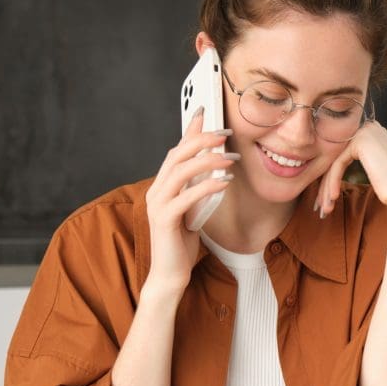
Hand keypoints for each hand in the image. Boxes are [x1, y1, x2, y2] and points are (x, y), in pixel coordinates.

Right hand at [143, 109, 239, 299]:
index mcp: (162, 185)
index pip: (176, 150)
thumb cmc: (182, 242)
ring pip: (180, 171)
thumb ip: (197, 188)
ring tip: (230, 157)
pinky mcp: (165, 220)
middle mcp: (157, 190)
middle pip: (177, 155)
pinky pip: (186, 197)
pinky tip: (224, 182)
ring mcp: (158, 204)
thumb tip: (215, 166)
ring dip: (207, 160)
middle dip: (201, 139)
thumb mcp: (193, 208)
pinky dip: (206, 186)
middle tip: (225, 133)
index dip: (190, 130)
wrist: (170, 274)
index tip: (205, 111)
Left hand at [315, 121, 386, 217]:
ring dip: (327, 187)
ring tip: (324, 209)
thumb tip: (332, 169)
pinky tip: (333, 199)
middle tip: (321, 206)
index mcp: (373, 133)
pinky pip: (338, 163)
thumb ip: (361, 161)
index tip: (324, 200)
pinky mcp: (360, 141)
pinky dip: (333, 182)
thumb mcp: (374, 170)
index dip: (331, 178)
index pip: (343, 155)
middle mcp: (370, 128)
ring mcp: (366, 132)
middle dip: (326, 183)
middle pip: (337, 157)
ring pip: (335, 161)